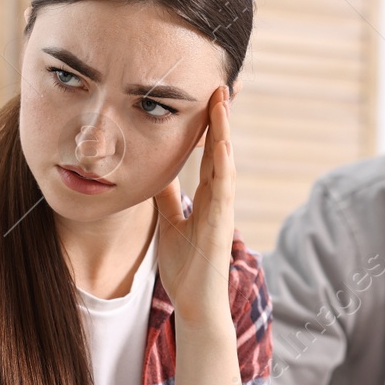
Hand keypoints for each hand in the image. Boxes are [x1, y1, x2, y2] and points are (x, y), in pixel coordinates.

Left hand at [155, 86, 233, 326]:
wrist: (195, 302)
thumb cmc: (185, 267)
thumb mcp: (168, 223)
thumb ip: (168, 198)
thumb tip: (159, 173)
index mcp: (207, 196)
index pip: (208, 151)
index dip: (207, 124)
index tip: (206, 95)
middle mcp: (219, 197)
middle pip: (221, 148)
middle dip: (221, 117)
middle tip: (221, 82)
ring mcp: (223, 209)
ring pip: (225, 161)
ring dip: (224, 130)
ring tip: (222, 99)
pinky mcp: (221, 224)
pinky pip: (224, 188)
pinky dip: (223, 164)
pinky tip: (220, 142)